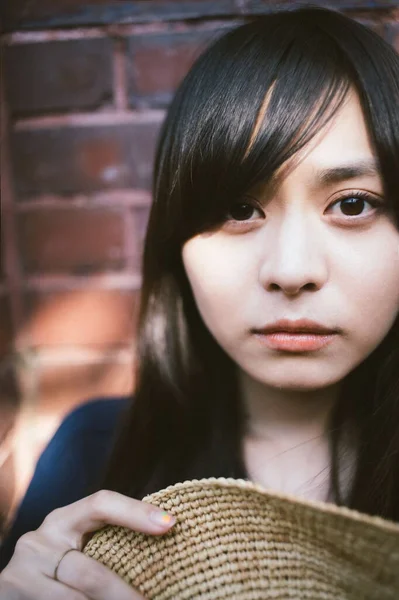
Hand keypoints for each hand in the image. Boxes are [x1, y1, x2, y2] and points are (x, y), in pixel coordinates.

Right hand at [0, 489, 175, 598]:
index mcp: (63, 520)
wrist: (16, 592)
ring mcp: (23, 573)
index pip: (100, 503)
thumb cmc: (58, 570)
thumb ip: (108, 543)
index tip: (170, 524)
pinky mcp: (12, 597)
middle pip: (91, 573)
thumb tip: (165, 536)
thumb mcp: (78, 548)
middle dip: (123, 595)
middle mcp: (40, 541)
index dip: (135, 512)